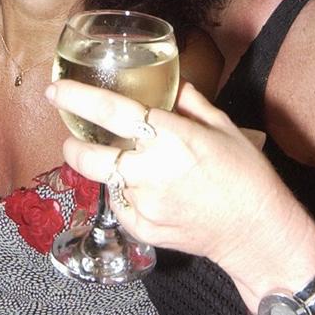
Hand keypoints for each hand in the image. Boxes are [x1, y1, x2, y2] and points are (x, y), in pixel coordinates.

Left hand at [45, 79, 314, 300]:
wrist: (258, 231)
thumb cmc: (246, 174)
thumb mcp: (223, 126)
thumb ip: (191, 102)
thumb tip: (172, 83)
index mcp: (171, 135)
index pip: (112, 110)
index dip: (78, 97)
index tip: (56, 89)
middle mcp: (150, 169)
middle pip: (89, 154)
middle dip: (71, 143)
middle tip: (70, 134)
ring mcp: (144, 203)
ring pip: (103, 179)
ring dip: (100, 167)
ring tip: (110, 159)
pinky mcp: (143, 229)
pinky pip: (120, 204)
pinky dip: (123, 193)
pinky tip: (141, 188)